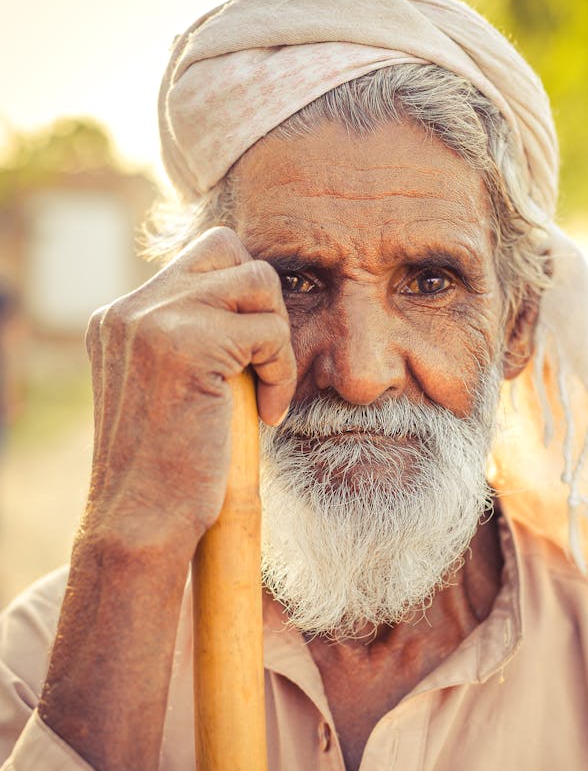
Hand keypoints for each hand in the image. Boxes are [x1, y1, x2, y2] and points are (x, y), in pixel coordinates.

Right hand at [83, 226, 295, 561]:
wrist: (142, 522)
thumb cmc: (172, 468)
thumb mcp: (174, 389)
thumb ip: (194, 341)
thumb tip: (253, 307)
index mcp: (122, 316)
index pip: (202, 260)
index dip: (244, 298)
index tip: (252, 358)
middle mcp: (129, 308)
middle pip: (227, 248)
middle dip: (264, 303)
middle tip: (265, 362)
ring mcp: (152, 320)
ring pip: (258, 280)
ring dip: (279, 338)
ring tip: (267, 391)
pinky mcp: (184, 343)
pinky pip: (269, 329)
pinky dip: (283, 371)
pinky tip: (267, 414)